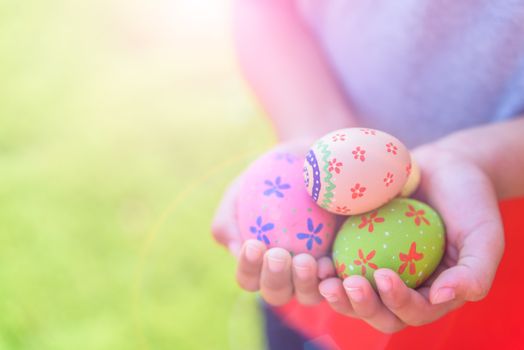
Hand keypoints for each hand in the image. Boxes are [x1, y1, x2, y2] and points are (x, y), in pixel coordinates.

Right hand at [212, 141, 335, 305]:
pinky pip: (337, 282)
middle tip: (279, 255)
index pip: (248, 278)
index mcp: (258, 263)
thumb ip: (228, 219)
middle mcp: (286, 276)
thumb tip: (237, 248)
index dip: (249, 268)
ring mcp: (314, 275)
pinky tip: (328, 263)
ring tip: (305, 260)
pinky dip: (331, 278)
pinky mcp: (341, 267)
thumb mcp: (241, 190)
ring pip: (306, 295)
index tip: (254, 245)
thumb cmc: (270, 176)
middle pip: (276, 293)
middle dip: (275, 278)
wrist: (312, 160)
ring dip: (303, 282)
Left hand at [318, 141, 504, 332]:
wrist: (443, 166)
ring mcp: (377, 268)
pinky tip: (312, 257)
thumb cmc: (468, 199)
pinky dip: (324, 267)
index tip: (385, 275)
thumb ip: (474, 271)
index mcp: (432, 292)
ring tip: (322, 278)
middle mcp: (403, 286)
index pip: (413, 312)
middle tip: (342, 286)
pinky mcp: (357, 248)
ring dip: (336, 294)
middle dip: (359, 305)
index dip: (398, 302)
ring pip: (353, 295)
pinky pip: (338, 264)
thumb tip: (442, 299)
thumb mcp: (484, 234)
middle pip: (377, 312)